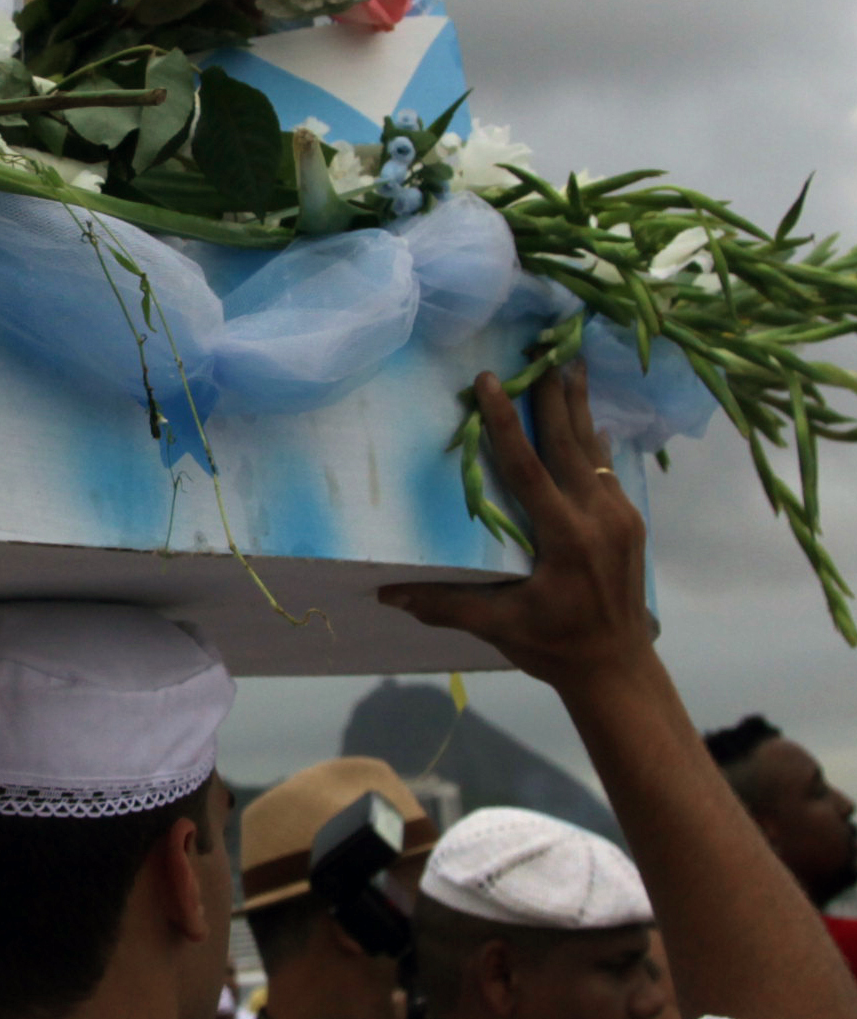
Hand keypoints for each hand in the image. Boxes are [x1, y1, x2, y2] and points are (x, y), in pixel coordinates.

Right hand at [378, 366, 654, 693]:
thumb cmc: (554, 647)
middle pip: (568, 443)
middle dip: (552, 395)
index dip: (504, 422)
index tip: (490, 381)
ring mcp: (620, 517)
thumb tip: (388, 592)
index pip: (527, 467)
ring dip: (579, 408)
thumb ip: (447, 603)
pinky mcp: (630, 522)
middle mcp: (598, 518)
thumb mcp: (500, 625)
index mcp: (566, 538)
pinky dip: (596, 441)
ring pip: (594, 450)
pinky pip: (610, 470)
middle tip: (543, 350)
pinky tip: (592, 420)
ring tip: (572, 364)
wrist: (618, 668)